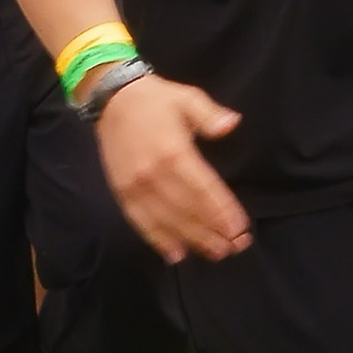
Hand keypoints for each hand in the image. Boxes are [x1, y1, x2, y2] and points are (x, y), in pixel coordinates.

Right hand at [95, 74, 247, 263]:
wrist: (112, 101)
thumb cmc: (156, 100)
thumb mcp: (187, 98)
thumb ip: (210, 115)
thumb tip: (232, 124)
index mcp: (174, 151)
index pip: (203, 188)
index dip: (222, 210)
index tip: (240, 228)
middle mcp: (154, 174)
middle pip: (188, 209)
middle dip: (213, 231)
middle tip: (234, 248)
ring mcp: (135, 186)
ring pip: (167, 220)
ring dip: (192, 240)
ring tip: (215, 253)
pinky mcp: (122, 193)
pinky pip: (140, 222)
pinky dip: (158, 240)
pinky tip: (176, 254)